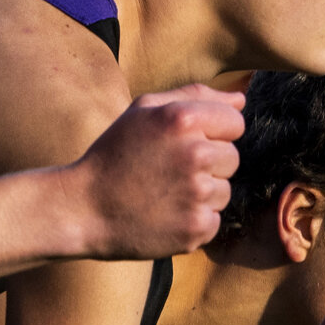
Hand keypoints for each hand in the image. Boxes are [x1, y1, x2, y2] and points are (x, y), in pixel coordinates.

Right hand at [73, 86, 244, 259]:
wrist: (84, 208)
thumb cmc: (114, 154)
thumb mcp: (143, 110)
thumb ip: (194, 96)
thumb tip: (241, 100)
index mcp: (183, 120)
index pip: (235, 123)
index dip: (212, 133)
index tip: (183, 145)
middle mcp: (195, 154)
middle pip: (232, 158)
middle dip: (208, 164)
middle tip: (168, 172)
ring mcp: (197, 194)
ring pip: (224, 191)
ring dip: (201, 194)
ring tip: (164, 194)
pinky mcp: (196, 228)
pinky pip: (214, 220)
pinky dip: (193, 220)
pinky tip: (165, 215)